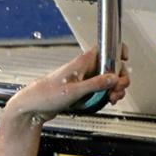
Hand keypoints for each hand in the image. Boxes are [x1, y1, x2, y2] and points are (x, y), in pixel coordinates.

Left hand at [7, 45, 129, 122]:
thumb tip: (114, 77)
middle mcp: (83, 69)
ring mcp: (83, 79)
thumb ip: (95, 84)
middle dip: (119, 79)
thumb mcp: (73, 91)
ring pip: (107, 80)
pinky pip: (100, 89)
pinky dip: (106, 95)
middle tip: (116, 91)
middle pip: (111, 67)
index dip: (116, 50)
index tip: (124, 59)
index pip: (103, 48)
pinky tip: (106, 101)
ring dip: (114, 89)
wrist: (31, 108)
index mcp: (81, 63)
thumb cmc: (44, 96)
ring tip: (112, 98)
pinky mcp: (81, 90)